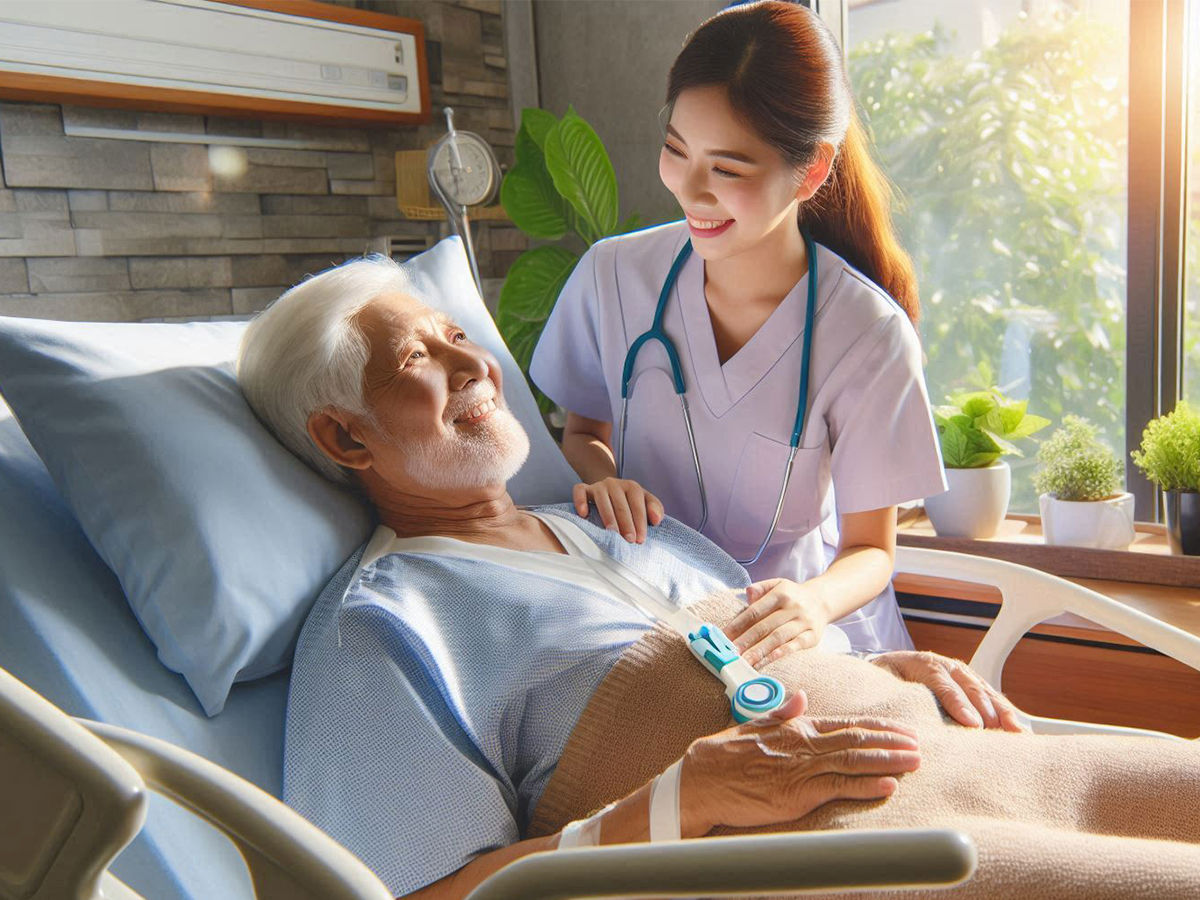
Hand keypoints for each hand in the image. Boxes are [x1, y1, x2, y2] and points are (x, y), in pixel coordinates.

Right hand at [573, 477, 663, 542]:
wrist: (608, 489)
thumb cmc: (630, 502)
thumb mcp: (645, 502)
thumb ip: (655, 509)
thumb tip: (656, 520)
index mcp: (632, 487)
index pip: (637, 505)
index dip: (640, 522)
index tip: (640, 539)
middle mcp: (615, 484)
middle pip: (621, 504)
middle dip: (626, 523)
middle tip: (629, 540)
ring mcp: (598, 485)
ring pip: (602, 500)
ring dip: (608, 517)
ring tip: (612, 533)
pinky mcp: (584, 488)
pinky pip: (580, 491)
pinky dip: (580, 501)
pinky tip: (583, 514)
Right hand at [680, 692, 920, 835]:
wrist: (700, 779)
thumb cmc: (723, 755)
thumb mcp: (753, 725)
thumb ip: (781, 712)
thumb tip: (800, 696)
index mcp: (796, 728)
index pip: (847, 724)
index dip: (879, 726)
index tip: (903, 729)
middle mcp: (803, 744)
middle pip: (857, 740)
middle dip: (892, 742)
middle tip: (920, 744)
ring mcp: (801, 769)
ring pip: (854, 760)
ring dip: (887, 760)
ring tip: (914, 761)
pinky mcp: (796, 794)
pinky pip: (838, 788)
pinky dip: (865, 785)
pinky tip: (886, 785)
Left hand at [724, 578, 828, 666]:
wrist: (823, 600)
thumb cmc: (793, 596)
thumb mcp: (777, 584)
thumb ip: (761, 588)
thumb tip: (747, 593)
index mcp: (781, 593)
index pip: (755, 611)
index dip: (738, 624)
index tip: (724, 637)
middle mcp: (793, 607)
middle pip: (765, 626)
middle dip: (745, 641)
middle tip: (730, 653)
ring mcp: (804, 622)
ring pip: (778, 638)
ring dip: (759, 651)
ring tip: (744, 662)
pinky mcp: (813, 637)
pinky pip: (794, 647)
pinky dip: (779, 655)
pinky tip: (766, 662)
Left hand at [870, 651, 1027, 731]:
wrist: (888, 665)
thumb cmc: (883, 679)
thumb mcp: (881, 682)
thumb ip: (891, 693)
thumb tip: (897, 712)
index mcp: (921, 663)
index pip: (942, 684)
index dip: (958, 703)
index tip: (971, 724)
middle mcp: (946, 666)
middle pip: (969, 687)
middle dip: (985, 710)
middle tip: (995, 733)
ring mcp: (962, 673)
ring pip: (986, 692)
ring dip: (1002, 712)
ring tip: (1016, 733)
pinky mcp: (972, 684)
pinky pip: (993, 698)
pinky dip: (1007, 713)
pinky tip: (1020, 730)